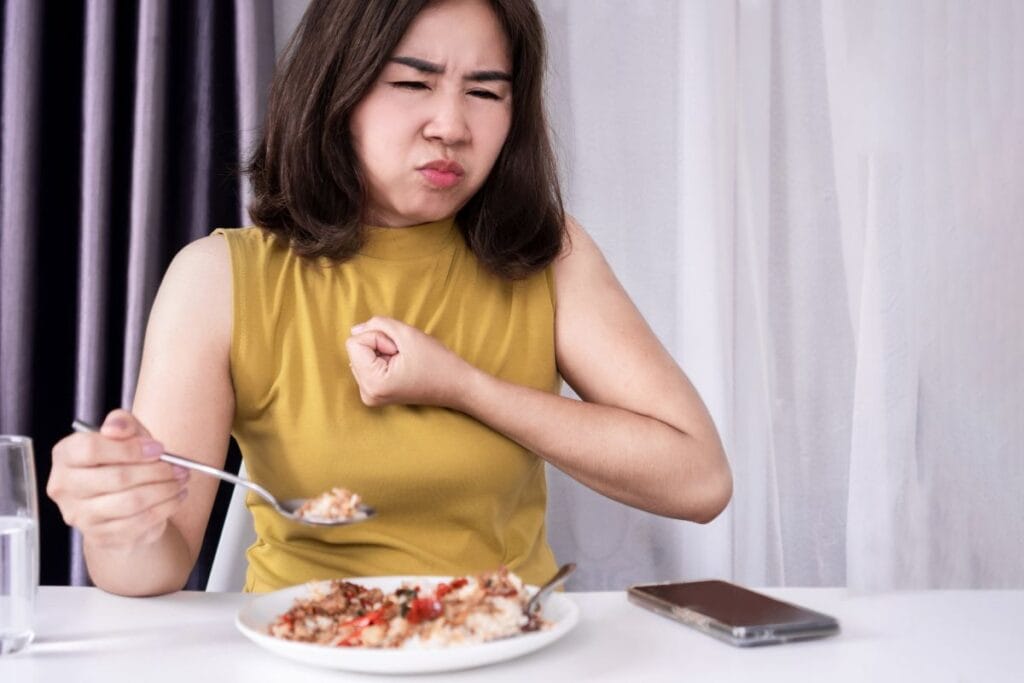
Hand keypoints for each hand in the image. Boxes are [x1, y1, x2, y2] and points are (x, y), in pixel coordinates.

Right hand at [46, 409, 188, 548]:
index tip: (158, 449)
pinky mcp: (100, 536)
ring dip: (165, 490)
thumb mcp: (125, 434)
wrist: (121, 500)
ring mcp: (80, 515)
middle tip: (180, 467)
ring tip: (181, 480)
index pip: (90, 449)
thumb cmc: (123, 460)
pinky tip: (176, 497)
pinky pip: (139, 523)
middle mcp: (64, 487)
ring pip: (131, 502)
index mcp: (65, 455)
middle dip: (156, 471)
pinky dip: (165, 508)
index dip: (129, 448)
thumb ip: (122, 423)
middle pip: (116, 478)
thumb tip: (116, 427)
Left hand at [345, 316, 474, 409]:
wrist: (457, 386)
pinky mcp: (375, 393)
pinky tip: (401, 367)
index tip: (400, 351)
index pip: (355, 342)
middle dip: (380, 345)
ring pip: (362, 356)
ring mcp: (370, 396)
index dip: (379, 338)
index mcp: (372, 384)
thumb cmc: (437, 361)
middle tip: (405, 356)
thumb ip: (377, 324)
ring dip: (382, 352)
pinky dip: (383, 360)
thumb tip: (355, 329)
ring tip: (405, 362)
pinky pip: (367, 364)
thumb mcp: (406, 333)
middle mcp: (367, 394)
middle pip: (356, 350)